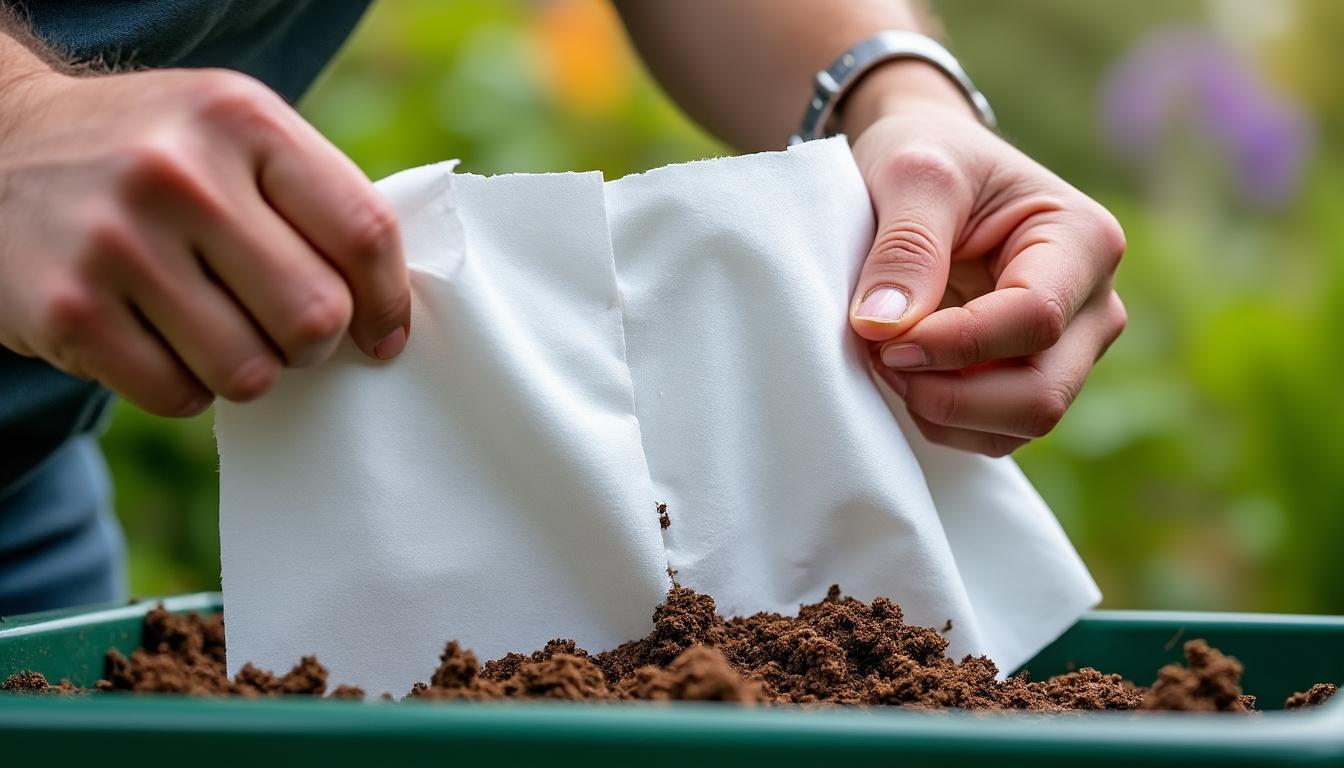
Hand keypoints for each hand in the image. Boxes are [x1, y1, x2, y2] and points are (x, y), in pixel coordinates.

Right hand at [0, 66, 409, 416]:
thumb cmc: (156, 156)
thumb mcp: (235, 135)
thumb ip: (314, 200)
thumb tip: (394, 307)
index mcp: (242, 120)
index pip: (363, 230)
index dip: (388, 300)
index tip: (383, 335)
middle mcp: (179, 173)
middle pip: (315, 315)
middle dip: (315, 343)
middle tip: (288, 331)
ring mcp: (116, 242)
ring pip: (251, 371)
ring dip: (250, 369)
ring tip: (218, 328)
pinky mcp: (68, 311)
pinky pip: (178, 396)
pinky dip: (185, 387)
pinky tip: (161, 340)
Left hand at [843, 64, 1126, 456]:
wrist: (930, 171)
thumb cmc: (930, 157)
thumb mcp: (913, 174)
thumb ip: (905, 246)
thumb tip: (884, 327)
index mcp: (1085, 241)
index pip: (1034, 320)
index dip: (956, 343)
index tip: (883, 337)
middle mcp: (1094, 305)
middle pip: (1040, 392)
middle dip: (950, 394)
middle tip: (880, 358)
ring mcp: (1070, 351)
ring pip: (1020, 425)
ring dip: (942, 412)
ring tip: (886, 361)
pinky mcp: (1032, 379)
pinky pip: (996, 433)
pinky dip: (943, 421)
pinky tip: (905, 376)